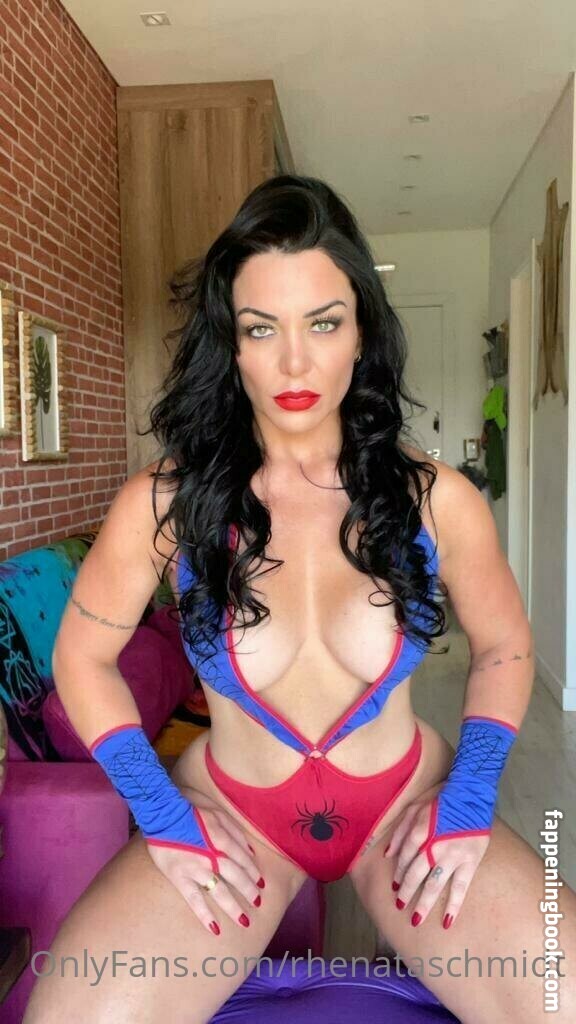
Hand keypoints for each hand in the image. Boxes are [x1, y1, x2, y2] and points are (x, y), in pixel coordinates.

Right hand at [145, 802, 265, 934]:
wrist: (161, 814)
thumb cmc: (190, 811)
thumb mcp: (217, 813)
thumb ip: (235, 832)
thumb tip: (250, 851)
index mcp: (221, 839)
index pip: (243, 860)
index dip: (253, 872)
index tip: (261, 883)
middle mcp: (212, 856)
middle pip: (235, 877)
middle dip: (248, 891)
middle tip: (257, 903)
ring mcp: (196, 869)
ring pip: (219, 891)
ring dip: (233, 907)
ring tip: (244, 921)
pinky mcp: (179, 877)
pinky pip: (194, 899)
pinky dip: (204, 914)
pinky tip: (215, 928)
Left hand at [383, 787, 490, 928]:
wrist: (471, 795)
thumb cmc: (441, 801)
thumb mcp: (415, 808)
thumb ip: (400, 831)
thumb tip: (387, 855)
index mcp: (419, 831)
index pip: (404, 858)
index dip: (399, 873)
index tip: (395, 886)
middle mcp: (434, 846)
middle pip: (416, 874)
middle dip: (406, 893)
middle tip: (399, 907)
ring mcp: (453, 855)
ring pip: (435, 884)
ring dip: (423, 903)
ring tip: (415, 919)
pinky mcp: (470, 861)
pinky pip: (460, 887)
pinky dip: (454, 905)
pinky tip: (446, 921)